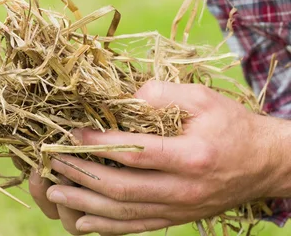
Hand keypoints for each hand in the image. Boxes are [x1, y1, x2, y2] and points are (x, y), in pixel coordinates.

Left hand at [29, 80, 279, 234]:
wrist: (263, 162)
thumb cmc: (232, 125)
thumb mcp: (203, 98)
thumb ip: (164, 95)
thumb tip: (127, 96)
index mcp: (191, 156)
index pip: (135, 153)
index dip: (100, 145)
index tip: (73, 134)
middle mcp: (183, 189)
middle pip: (123, 188)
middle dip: (83, 175)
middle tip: (54, 162)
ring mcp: (180, 209)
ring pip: (125, 212)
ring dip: (87, 202)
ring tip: (56, 190)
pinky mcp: (178, 217)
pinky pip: (138, 226)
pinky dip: (108, 226)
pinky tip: (84, 221)